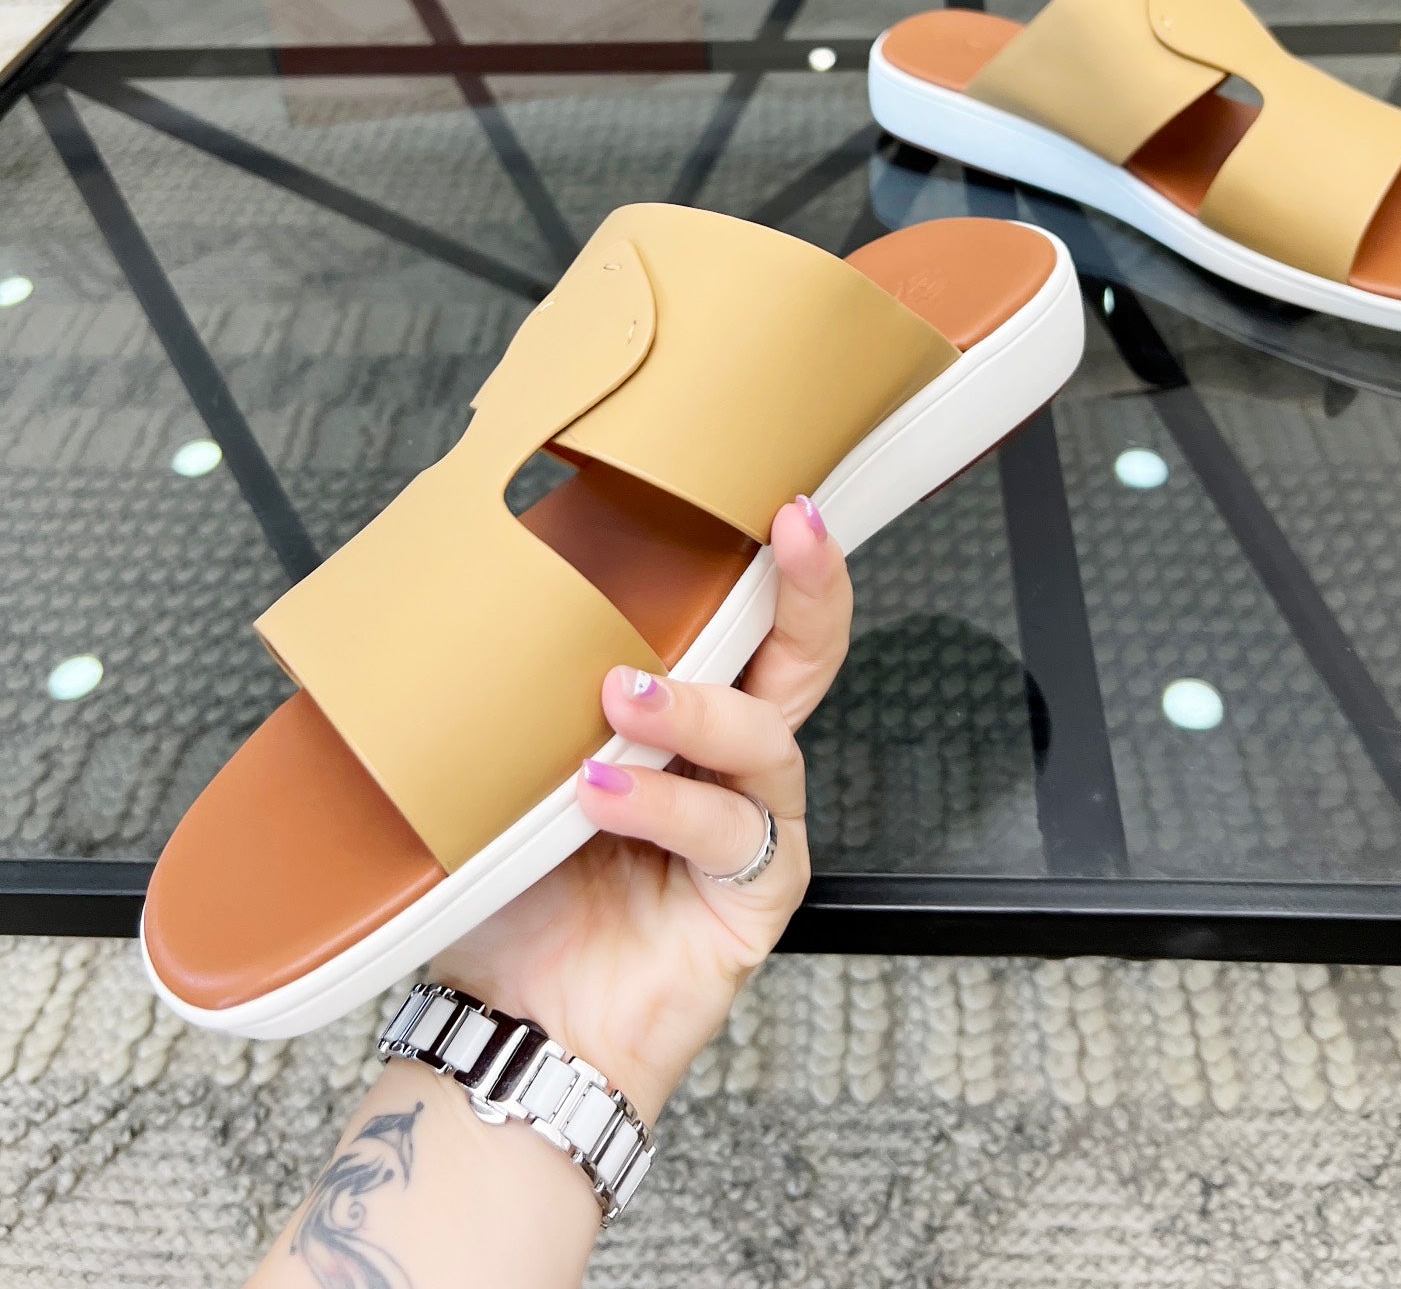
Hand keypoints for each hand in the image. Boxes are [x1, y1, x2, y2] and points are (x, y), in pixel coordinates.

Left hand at [433, 497, 851, 1124]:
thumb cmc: (520, 887)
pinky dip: (664, 806)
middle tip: (787, 529)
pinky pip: (729, 832)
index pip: (747, 619)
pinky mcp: (756, 896)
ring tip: (621, 700)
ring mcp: (753, 827)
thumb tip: (483, 575)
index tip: (771, 490)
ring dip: (696, 707)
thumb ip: (532, 686)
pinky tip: (601, 794)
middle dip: (808, 586)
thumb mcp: (515, 761)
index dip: (771, 556)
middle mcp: (735, 763)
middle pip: (806, 657)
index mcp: (690, 714)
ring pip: (767, 736)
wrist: (515, 1019)